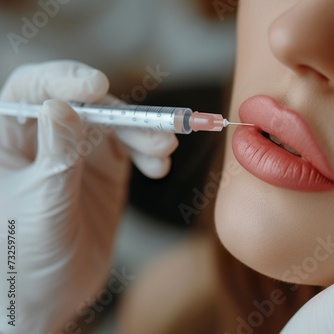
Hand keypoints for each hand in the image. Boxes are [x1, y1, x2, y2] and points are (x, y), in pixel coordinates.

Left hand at [0, 60, 177, 332]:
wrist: (45, 299)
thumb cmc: (20, 259)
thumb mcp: (38, 207)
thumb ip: (55, 158)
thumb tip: (62, 106)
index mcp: (9, 140)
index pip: (32, 90)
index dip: (63, 79)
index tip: (96, 86)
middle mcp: (44, 140)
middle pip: (87, 106)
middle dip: (125, 117)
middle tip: (159, 134)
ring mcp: (77, 155)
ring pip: (116, 126)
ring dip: (145, 134)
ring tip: (163, 154)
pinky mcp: (103, 172)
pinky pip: (131, 149)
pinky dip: (149, 154)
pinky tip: (158, 168)